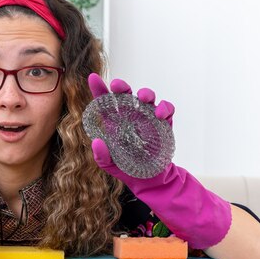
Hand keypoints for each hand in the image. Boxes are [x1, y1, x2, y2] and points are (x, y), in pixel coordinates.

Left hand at [87, 73, 230, 248]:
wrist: (151, 180)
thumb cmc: (127, 169)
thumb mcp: (111, 166)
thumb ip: (102, 156)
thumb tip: (96, 142)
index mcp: (114, 123)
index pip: (105, 103)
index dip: (99, 90)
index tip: (92, 78)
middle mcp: (130, 117)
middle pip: (126, 95)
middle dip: (122, 87)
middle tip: (119, 86)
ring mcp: (147, 119)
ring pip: (147, 98)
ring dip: (146, 93)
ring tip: (143, 98)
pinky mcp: (164, 124)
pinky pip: (166, 110)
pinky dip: (165, 108)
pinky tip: (160, 115)